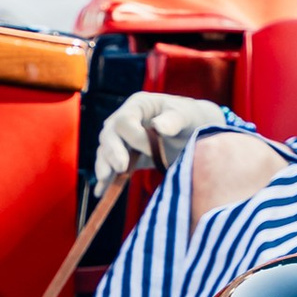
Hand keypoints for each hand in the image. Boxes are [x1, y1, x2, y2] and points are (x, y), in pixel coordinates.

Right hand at [91, 89, 232, 191]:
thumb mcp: (185, 115)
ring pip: (105, 151)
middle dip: (112, 152)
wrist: (194, 131)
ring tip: (104, 180)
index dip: (135, 137)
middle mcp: (125, 120)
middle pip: (109, 134)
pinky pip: (111, 166)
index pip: (124, 120)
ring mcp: (123, 139)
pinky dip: (107, 179)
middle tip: (121, 167)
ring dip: (104, 165)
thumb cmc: (189, 118)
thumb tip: (158, 126)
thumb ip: (173, 120)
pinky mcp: (126, 156)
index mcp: (138, 105)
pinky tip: (101, 191)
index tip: (153, 150)